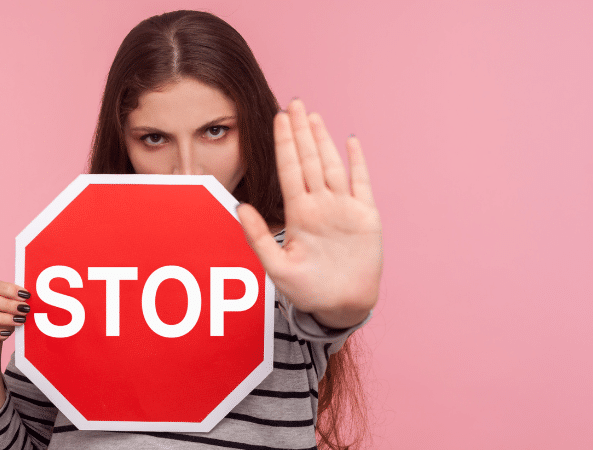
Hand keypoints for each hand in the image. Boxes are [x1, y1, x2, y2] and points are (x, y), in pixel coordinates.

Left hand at [237, 99, 382, 328]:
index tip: (278, 119)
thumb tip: (240, 207)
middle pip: (309, 160)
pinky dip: (357, 161)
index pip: (289, 170)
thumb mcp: (277, 268)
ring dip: (323, 140)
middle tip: (294, 103)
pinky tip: (350, 141)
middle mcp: (319, 204)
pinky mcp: (365, 215)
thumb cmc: (308, 290)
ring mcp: (343, 207)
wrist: (341, 305)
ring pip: (332, 165)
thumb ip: (258, 238)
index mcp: (298, 213)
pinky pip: (362, 182)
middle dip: (301, 132)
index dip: (284, 144)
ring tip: (313, 116)